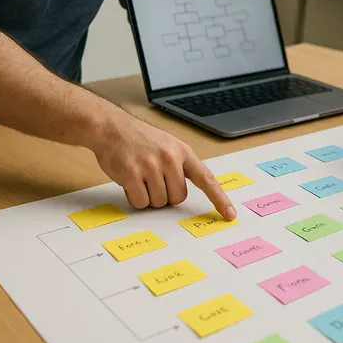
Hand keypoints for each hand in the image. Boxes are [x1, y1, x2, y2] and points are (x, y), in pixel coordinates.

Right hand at [91, 115, 235, 218]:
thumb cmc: (141, 139)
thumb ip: (181, 166)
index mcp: (183, 152)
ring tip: (141, 177)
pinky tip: (130, 181)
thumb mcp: (169, 146)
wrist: (112, 128)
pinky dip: (135, 198)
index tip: (229, 213)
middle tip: (154, 180)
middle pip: (178, 198)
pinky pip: (141, 202)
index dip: (219, 199)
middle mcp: (169, 158)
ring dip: (149, 196)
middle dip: (166, 195)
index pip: (206, 179)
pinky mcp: (131, 174)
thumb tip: (184, 194)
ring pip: (159, 202)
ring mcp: (150, 166)